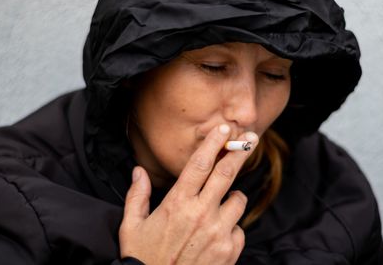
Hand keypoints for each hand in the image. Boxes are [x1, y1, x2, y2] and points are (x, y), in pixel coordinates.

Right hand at [119, 124, 258, 264]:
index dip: (214, 143)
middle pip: (227, 174)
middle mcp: (201, 214)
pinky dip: (232, 228)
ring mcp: (218, 232)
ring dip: (231, 199)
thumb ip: (136, 196)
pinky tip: (216, 236)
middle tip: (250, 139)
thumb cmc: (143, 259)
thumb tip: (138, 171)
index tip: (225, 129)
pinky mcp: (229, 251)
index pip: (200, 164)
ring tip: (218, 208)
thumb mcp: (132, 227)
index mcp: (177, 203)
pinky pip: (239, 229)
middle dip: (240, 152)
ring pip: (238, 201)